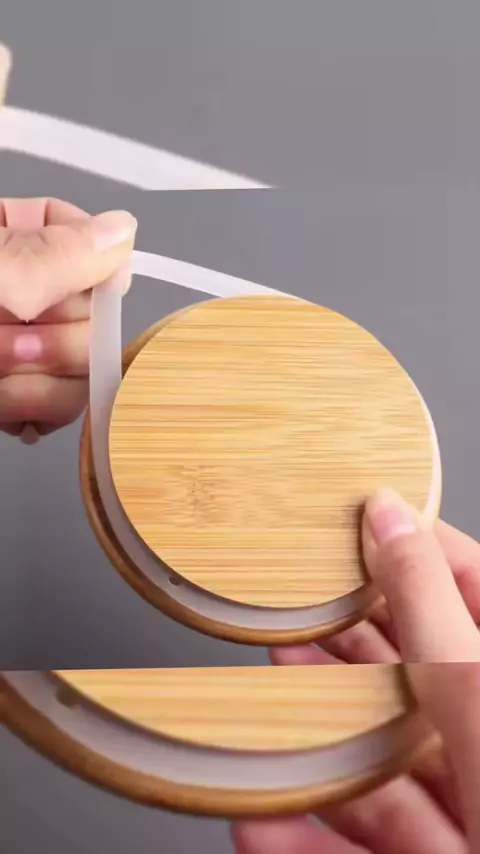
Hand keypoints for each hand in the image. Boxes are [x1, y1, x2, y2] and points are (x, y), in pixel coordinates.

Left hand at [0, 198, 136, 440]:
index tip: (78, 291)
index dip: (95, 270)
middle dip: (56, 340)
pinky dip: (29, 410)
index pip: (83, 235)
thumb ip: (52, 257)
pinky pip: (58, 407)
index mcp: (10, 239)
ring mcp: (23, 344)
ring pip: (83, 368)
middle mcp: (23, 289)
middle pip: (94, 313)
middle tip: (4, 339)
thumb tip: (123, 232)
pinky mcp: (17, 393)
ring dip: (39, 381)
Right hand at [233, 490, 479, 853]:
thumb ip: (427, 605)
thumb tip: (388, 516)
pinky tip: (261, 824)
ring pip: (384, 759)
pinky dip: (309, 839)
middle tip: (287, 615)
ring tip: (262, 702)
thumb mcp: (479, 688)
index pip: (467, 581)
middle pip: (413, 671)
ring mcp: (473, 807)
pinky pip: (367, 843)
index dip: (409, 546)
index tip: (349, 519)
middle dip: (344, 644)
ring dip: (315, 737)